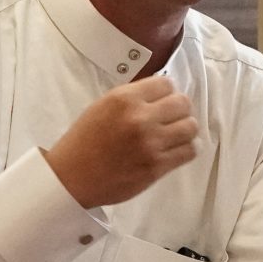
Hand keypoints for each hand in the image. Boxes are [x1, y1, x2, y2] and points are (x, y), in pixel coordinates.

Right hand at [45, 77, 199, 208]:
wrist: (71, 177)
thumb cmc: (84, 142)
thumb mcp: (103, 106)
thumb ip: (132, 99)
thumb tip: (162, 94)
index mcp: (124, 99)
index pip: (166, 84)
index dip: (167, 92)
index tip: (164, 101)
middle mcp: (140, 118)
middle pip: (183, 103)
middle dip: (180, 109)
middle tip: (172, 118)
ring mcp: (151, 143)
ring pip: (191, 127)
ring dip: (186, 129)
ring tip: (176, 134)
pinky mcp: (157, 166)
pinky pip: (189, 151)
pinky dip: (188, 149)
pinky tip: (179, 149)